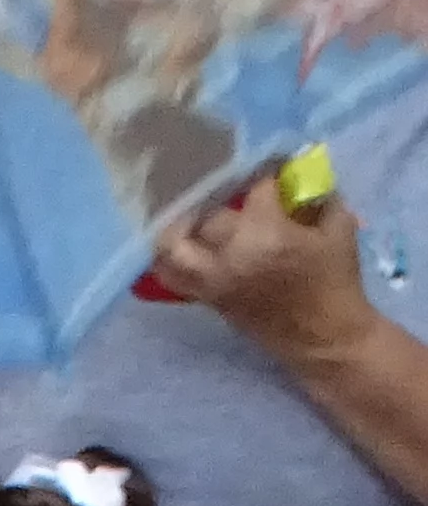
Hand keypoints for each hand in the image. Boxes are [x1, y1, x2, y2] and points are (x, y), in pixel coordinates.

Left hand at [154, 172, 372, 372]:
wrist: (325, 338)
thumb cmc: (336, 282)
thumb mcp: (340, 231)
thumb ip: (318, 199)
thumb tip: (299, 175)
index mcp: (268, 234)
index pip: (256, 189)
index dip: (264, 173)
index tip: (269, 167)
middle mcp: (231, 254)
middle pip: (208, 214)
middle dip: (218, 197)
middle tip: (226, 190)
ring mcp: (213, 278)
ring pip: (172, 246)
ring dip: (176, 227)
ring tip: (188, 214)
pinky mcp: (206, 297)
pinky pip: (171, 275)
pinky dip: (166, 258)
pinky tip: (175, 244)